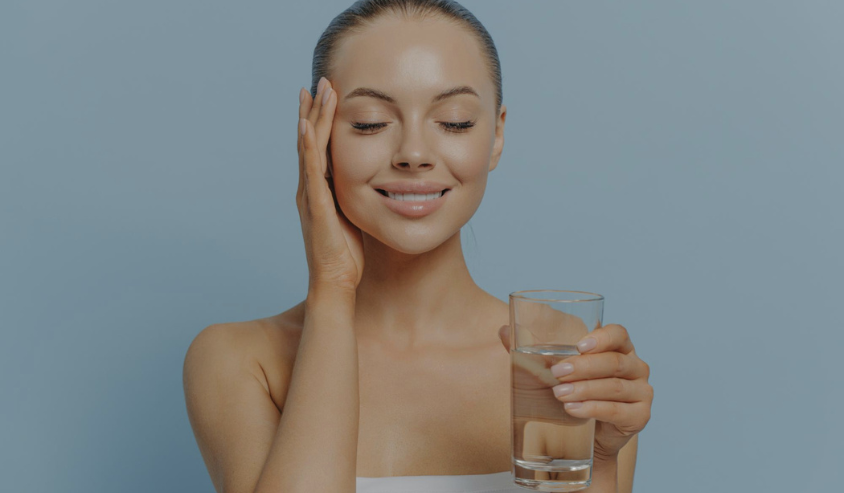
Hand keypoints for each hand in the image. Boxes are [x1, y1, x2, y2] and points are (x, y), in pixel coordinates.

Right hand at [297, 77, 363, 293]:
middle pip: (309, 141)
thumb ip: (354, 197)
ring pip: (308, 149)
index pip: (318, 148)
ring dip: (313, 118)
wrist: (335, 283)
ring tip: (316, 91)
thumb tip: (371, 181)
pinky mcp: (316, 206)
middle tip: (318, 82)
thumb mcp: (353, 216)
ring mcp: (309, 196)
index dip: (320, 121)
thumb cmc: (346, 255)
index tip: (325, 96)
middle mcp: (308, 189)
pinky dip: (308, 147)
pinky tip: (307, 126)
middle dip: (314, 110)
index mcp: (317, 190)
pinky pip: (310, 171)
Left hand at [498, 323, 652, 460]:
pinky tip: (573, 410)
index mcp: (620, 348)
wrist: (588, 438)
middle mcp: (636, 367)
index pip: (619, 333)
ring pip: (614, 386)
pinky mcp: (639, 417)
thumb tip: (503, 330)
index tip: (578, 345)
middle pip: (614, 361)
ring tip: (559, 394)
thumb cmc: (573, 394)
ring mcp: (641, 392)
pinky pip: (617, 411)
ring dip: (585, 389)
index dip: (602, 337)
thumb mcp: (554, 371)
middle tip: (556, 373)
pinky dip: (593, 409)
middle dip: (583, 367)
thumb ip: (531, 351)